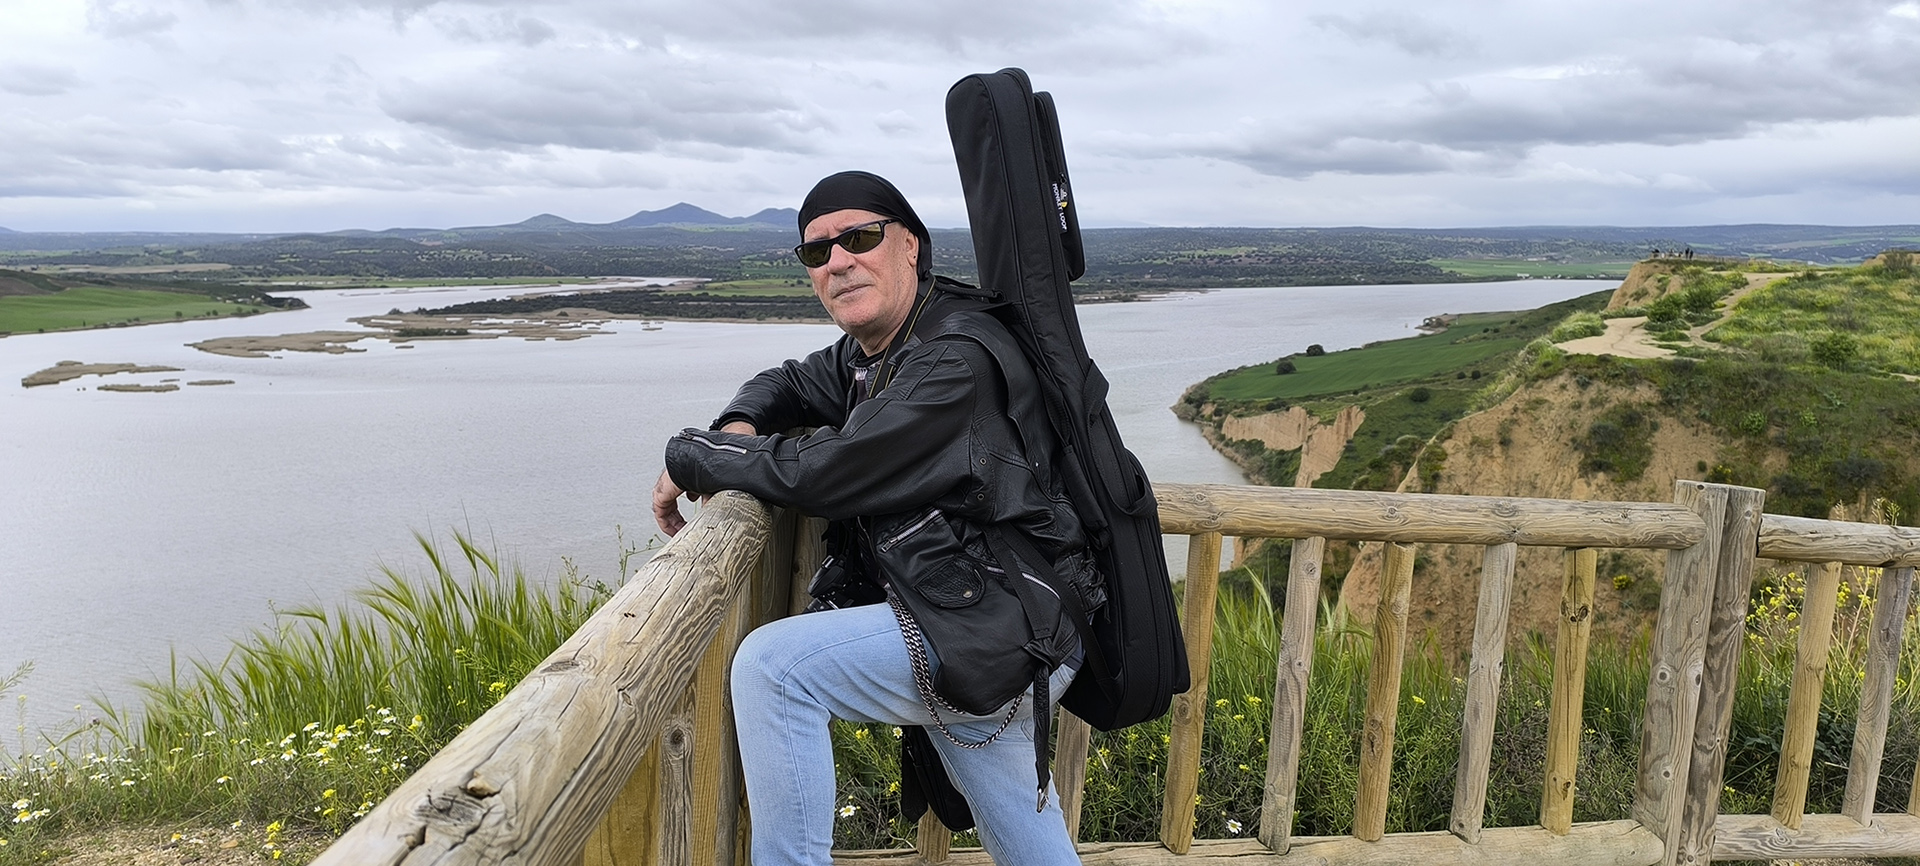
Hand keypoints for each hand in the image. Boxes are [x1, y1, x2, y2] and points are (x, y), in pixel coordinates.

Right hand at [652, 421, 755, 536]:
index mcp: (675, 476)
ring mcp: (682, 466)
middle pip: (663, 498)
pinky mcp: (692, 464)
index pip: (659, 503)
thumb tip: (709, 522)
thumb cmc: (725, 459)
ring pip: (672, 490)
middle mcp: (675, 470)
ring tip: (688, 518)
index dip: (665, 523)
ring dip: (678, 506)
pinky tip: (699, 499)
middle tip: (680, 530)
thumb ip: (709, 508)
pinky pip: (683, 482)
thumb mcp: (716, 490)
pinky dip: (687, 493)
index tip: (674, 533)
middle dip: (671, 517)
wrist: (735, 437)